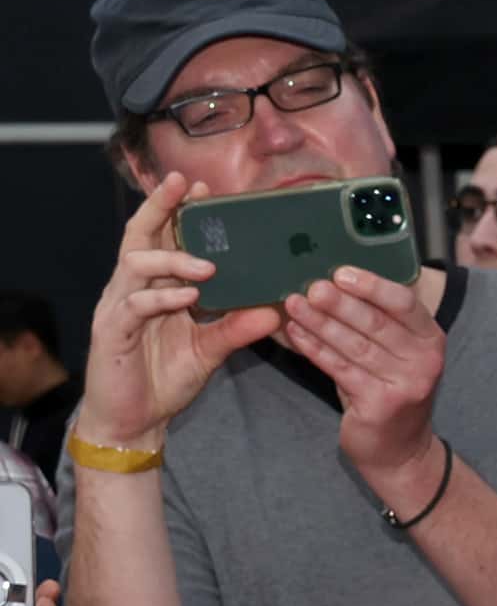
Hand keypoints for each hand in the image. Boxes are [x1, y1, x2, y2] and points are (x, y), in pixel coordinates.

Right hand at [83, 174, 282, 444]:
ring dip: (172, 260)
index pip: (162, 238)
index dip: (177, 211)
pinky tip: (187, 298)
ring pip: (135, 265)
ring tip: (206, 264)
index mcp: (155, 288)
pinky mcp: (112, 331)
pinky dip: (161, 299)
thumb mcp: (210, 350)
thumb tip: (275, 311)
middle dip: (160, 208)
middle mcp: (133, 289)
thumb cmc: (165, 378)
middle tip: (184, 185)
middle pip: (139, 236)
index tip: (203, 188)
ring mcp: (119, 307)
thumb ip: (237, 328)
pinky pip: (134, 306)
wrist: (134, 420)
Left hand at [278, 262, 448, 505]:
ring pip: (354, 345)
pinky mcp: (381, 404)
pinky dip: (315, 349)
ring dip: (320, 323)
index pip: (404, 304)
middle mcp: (425, 360)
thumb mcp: (395, 352)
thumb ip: (377, 322)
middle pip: (376, 323)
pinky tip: (296, 333)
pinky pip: (340, 369)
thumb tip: (331, 282)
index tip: (340, 273)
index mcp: (430, 339)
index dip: (372, 286)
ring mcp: (406, 384)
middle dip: (339, 303)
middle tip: (310, 287)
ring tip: (293, 304)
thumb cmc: (388, 390)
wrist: (399, 449)